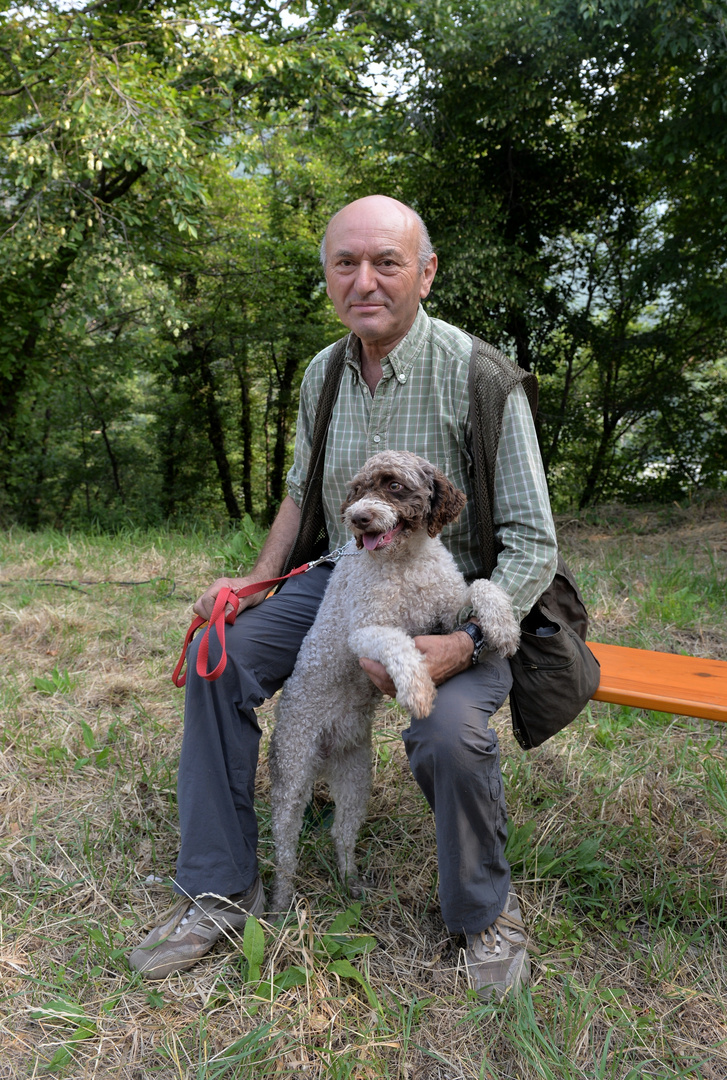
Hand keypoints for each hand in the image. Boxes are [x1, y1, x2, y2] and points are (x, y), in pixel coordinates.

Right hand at [193, 575, 267, 620]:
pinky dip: (211, 615)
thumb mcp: (248, 598)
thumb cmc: (255, 589)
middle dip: (208, 615)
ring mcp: (213, 594)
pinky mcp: (214, 600)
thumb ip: (236, 606)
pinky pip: (206, 609)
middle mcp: (214, 588)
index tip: (221, 619)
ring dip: (209, 615)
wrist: (259, 583)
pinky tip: (221, 617)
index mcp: (220, 585)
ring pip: (200, 607)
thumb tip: (225, 617)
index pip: (207, 600)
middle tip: (221, 620)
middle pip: (200, 604)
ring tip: (222, 618)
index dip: (212, 612)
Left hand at [359, 631, 474, 696]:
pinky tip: (381, 676)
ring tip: (369, 668)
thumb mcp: (422, 642)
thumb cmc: (442, 646)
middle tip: (363, 662)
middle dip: (372, 674)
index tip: (364, 659)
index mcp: (417, 673)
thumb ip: (404, 649)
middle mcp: (417, 685)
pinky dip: (387, 685)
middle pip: (387, 686)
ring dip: (378, 680)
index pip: (388, 675)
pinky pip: (398, 691)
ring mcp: (418, 689)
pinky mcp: (419, 688)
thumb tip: (387, 652)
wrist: (459, 654)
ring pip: (392, 691)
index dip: (374, 668)